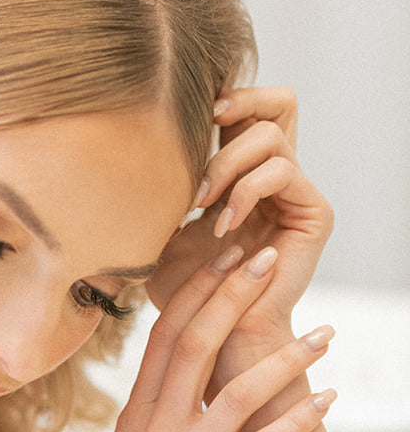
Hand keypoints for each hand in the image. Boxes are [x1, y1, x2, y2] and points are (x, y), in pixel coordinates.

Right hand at [68, 242, 334, 431]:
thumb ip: (152, 418)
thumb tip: (177, 384)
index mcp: (136, 413)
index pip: (166, 333)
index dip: (198, 290)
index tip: (227, 256)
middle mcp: (157, 428)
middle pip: (196, 343)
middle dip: (235, 296)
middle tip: (268, 260)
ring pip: (236, 392)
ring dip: (285, 358)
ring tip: (324, 334)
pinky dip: (298, 424)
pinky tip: (328, 404)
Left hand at [147, 88, 332, 355]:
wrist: (217, 334)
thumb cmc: (186, 291)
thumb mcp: (160, 233)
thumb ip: (155, 196)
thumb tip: (118, 157)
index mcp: (246, 173)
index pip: (253, 108)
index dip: (228, 97)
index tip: (190, 115)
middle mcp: (278, 177)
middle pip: (282, 102)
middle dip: (241, 103)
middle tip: (208, 124)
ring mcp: (297, 194)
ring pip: (271, 136)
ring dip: (226, 163)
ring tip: (202, 202)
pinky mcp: (313, 214)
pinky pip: (282, 172)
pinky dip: (244, 191)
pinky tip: (220, 224)